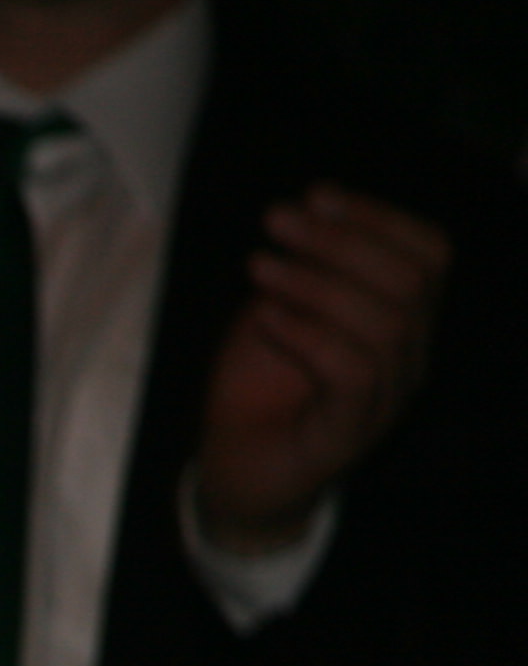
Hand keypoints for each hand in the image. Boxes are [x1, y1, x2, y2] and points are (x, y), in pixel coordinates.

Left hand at [191, 183, 448, 556]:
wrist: (234, 471)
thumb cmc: (260, 384)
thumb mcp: (281, 308)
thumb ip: (306, 267)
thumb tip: (307, 207)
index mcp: (405, 318)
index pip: (430, 254)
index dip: (379, 216)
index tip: (317, 194)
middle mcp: (410, 356)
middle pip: (412, 280)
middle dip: (342, 239)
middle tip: (277, 221)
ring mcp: (387, 398)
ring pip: (385, 322)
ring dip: (316, 282)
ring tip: (258, 265)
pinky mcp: (349, 435)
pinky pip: (351, 372)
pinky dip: (306, 335)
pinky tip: (264, 318)